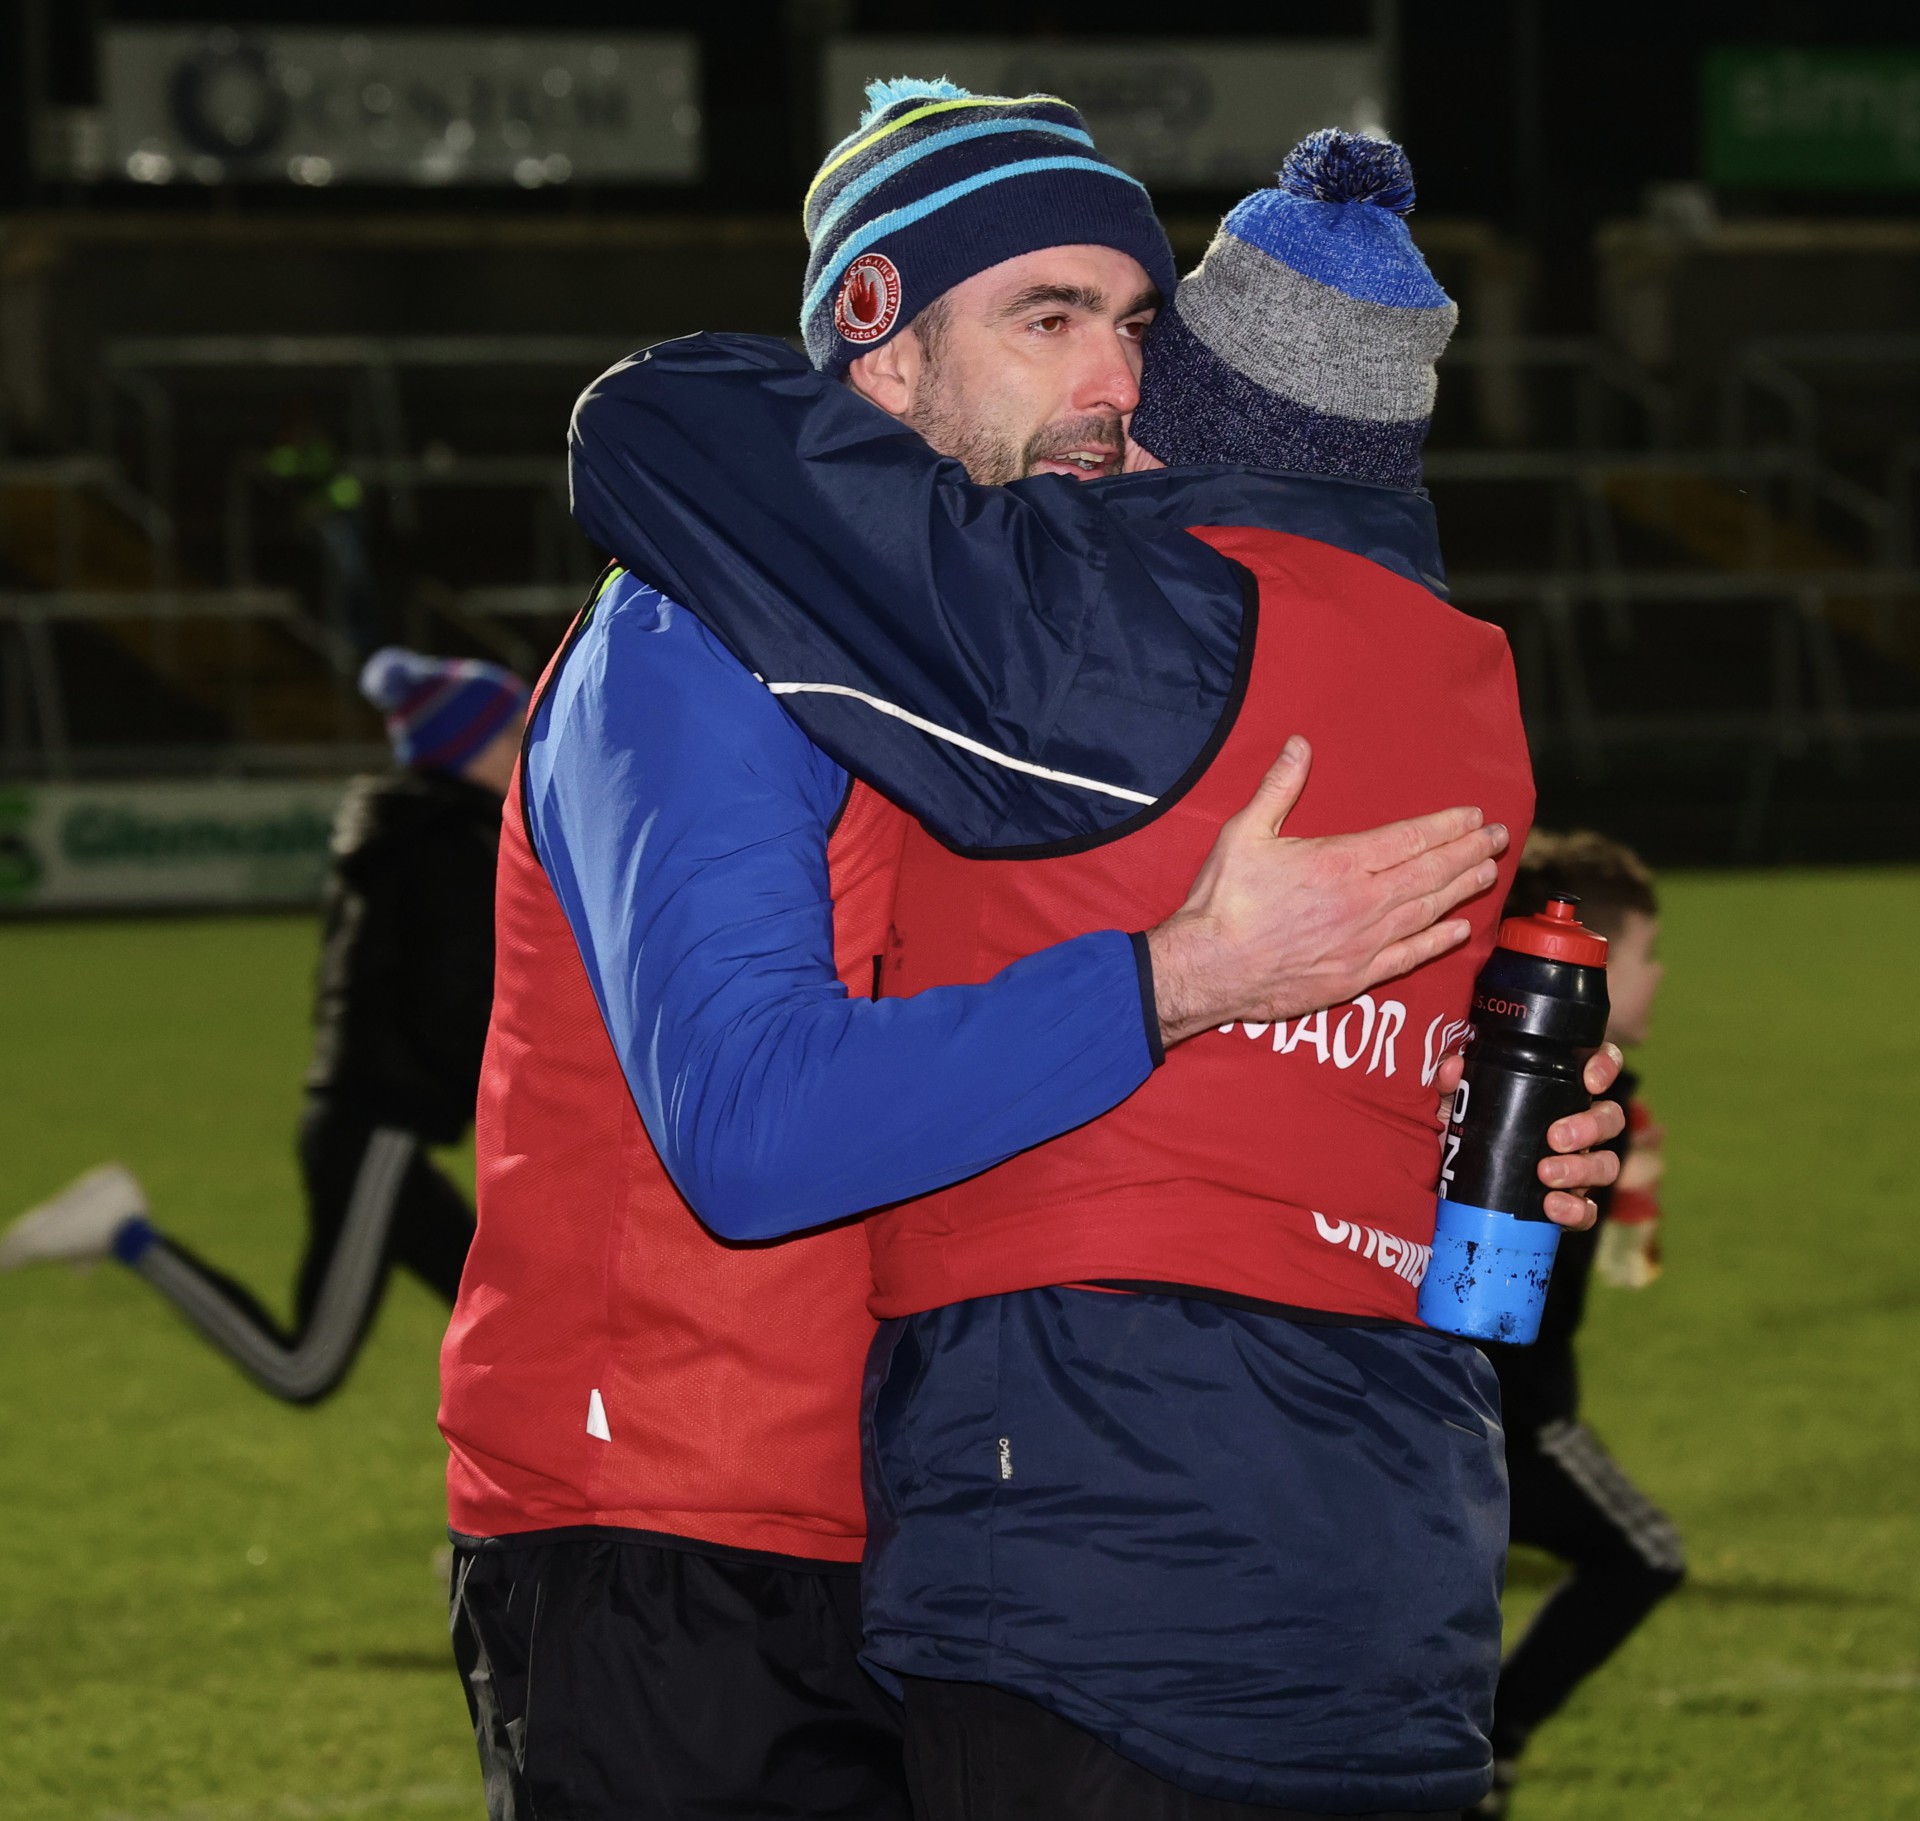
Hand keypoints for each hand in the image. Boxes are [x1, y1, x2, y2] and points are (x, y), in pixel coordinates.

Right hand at [1147, 736, 1507, 1046]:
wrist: (1210, 968)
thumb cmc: (1224, 902)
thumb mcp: (1245, 832)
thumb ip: (1278, 788)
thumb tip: (1298, 745)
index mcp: (1340, 862)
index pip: (1409, 838)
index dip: (1446, 826)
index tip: (1473, 816)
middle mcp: (1363, 902)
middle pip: (1430, 872)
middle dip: (1469, 851)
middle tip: (1499, 838)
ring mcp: (1364, 941)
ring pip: (1428, 910)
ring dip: (1463, 889)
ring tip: (1489, 872)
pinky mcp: (1355, 974)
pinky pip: (1410, 956)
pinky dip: (1439, 941)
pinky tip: (1460, 931)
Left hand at [1430, 1044, 1625, 1230]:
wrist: (1450, 1185)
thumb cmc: (1465, 1132)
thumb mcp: (1453, 1103)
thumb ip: (1450, 1081)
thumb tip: (1454, 1068)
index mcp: (1557, 1096)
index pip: (1597, 1071)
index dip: (1607, 1067)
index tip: (1591, 1080)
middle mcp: (1576, 1129)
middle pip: (1611, 1119)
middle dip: (1591, 1126)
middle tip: (1555, 1137)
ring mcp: (1577, 1167)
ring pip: (1607, 1164)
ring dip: (1582, 1168)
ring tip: (1545, 1174)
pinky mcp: (1567, 1205)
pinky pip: (1587, 1211)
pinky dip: (1576, 1210)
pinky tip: (1552, 1206)